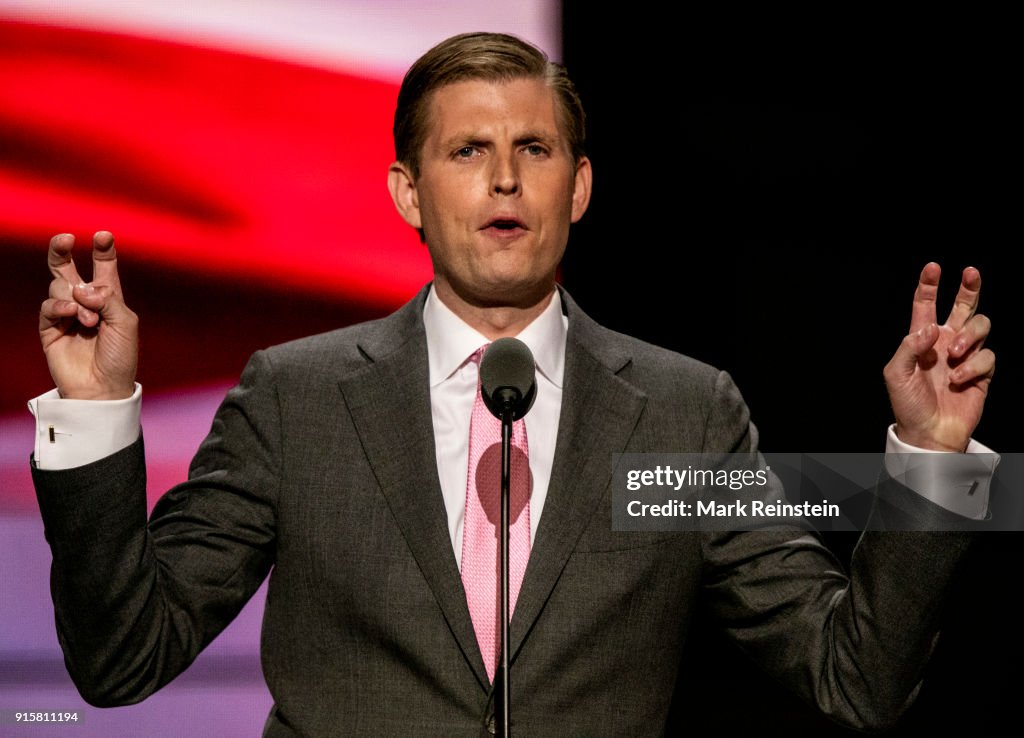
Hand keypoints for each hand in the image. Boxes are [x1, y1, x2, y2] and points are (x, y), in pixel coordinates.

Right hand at [39, 232, 137, 399]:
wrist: (102, 387)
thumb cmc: (120, 357)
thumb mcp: (125, 323)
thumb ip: (107, 299)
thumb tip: (81, 288)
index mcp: (109, 298)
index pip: (104, 267)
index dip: (103, 250)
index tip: (104, 235)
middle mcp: (86, 302)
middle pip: (67, 268)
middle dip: (62, 249)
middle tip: (66, 238)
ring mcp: (66, 314)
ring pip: (59, 286)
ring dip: (76, 298)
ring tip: (90, 321)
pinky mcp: (50, 328)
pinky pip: (48, 305)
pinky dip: (61, 306)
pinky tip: (72, 315)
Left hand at [883, 263, 994, 450]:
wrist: (928, 432)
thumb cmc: (908, 404)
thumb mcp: (895, 374)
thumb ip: (909, 347)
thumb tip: (930, 327)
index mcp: (922, 339)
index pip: (926, 306)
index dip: (929, 285)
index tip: (932, 267)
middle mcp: (946, 342)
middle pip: (963, 306)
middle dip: (969, 287)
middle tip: (970, 272)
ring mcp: (965, 355)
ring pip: (980, 325)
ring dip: (969, 335)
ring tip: (955, 353)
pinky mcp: (982, 372)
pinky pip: (987, 356)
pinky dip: (973, 366)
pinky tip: (958, 380)